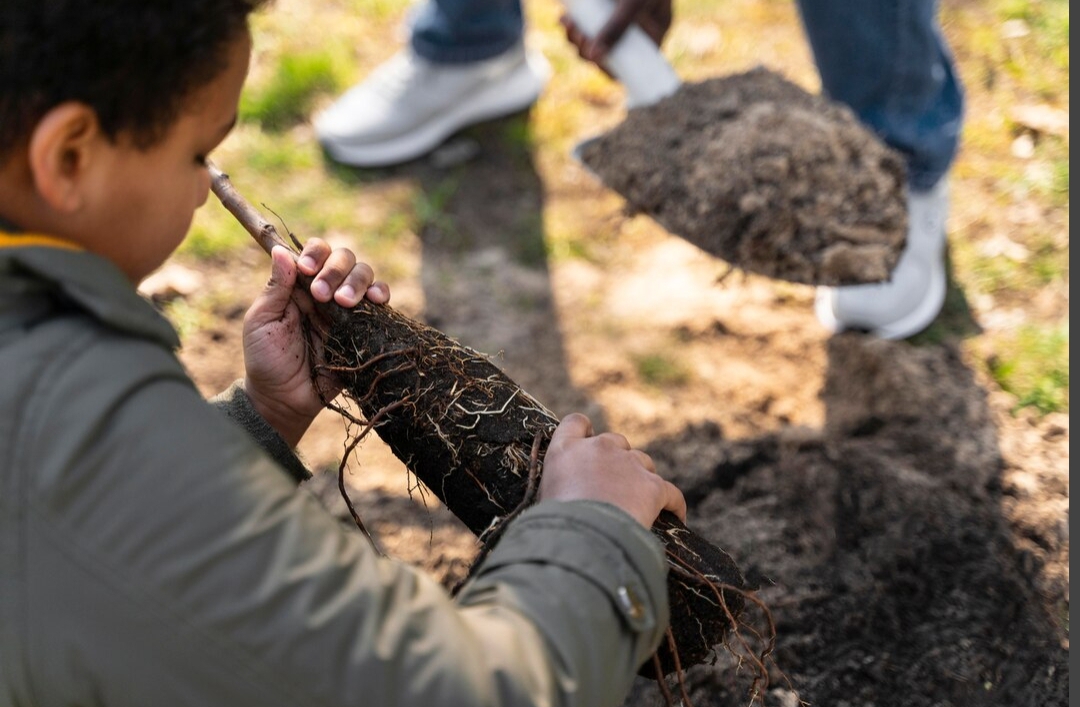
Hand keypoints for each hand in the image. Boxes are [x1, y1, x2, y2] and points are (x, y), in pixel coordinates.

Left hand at [242, 240, 389, 446]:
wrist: (285, 400)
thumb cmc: (266, 361)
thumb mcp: (261, 322)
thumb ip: (275, 287)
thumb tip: (280, 250)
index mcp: (299, 285)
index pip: (315, 253)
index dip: (315, 254)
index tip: (306, 270)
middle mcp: (326, 291)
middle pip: (344, 258)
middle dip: (336, 270)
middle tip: (321, 294)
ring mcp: (347, 309)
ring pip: (364, 275)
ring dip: (357, 281)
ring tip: (344, 302)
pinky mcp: (364, 329)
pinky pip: (381, 304)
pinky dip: (382, 294)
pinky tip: (376, 300)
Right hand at [540, 413, 686, 527]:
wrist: (584, 539)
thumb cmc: (557, 526)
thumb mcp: (545, 499)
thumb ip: (558, 487)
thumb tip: (563, 500)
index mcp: (566, 450)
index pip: (575, 423)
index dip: (584, 431)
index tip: (589, 441)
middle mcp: (599, 448)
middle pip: (616, 441)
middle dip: (618, 458)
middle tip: (615, 485)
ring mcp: (628, 463)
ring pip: (643, 462)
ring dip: (641, 478)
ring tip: (640, 504)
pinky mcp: (653, 486)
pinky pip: (670, 493)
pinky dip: (673, 504)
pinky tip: (675, 517)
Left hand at [561, 0, 672, 66]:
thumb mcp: (634, 1)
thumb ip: (618, 26)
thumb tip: (593, 57)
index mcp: (655, 30)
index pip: (634, 63)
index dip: (611, 68)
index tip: (594, 61)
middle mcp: (637, 28)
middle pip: (609, 52)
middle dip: (587, 49)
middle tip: (576, 34)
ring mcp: (618, 18)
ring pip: (595, 39)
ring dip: (576, 37)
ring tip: (567, 24)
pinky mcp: (601, 10)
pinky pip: (587, 24)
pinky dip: (575, 24)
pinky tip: (565, 18)